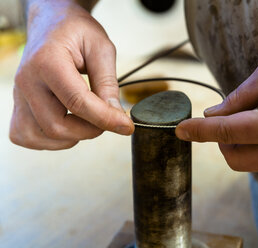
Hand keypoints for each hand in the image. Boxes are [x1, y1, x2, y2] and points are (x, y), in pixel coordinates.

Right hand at [10, 0, 133, 149]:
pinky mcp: (18, 106)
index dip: (105, 118)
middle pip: (57, 126)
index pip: (77, 101)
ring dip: (72, 136)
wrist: (51, 24)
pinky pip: (27, 136)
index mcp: (47, 61)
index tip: (126, 126)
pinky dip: (51, 140)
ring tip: (87, 119)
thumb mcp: (101, 48)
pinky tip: (67, 124)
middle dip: (90, 130)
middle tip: (107, 117)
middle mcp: (27, 81)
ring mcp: (19, 95)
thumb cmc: (76, 32)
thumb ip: (108, 82)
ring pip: (42, 136)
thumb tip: (115, 115)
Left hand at [176, 48, 257, 172]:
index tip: (180, 130)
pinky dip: (255, 147)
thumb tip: (212, 116)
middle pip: (233, 156)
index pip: (226, 132)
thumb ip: (236, 99)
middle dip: (220, 139)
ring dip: (237, 144)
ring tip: (251, 117)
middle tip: (226, 115)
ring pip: (247, 162)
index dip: (199, 131)